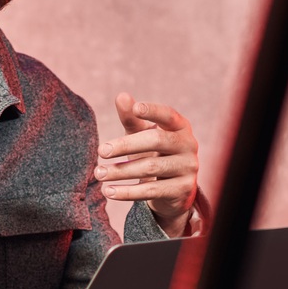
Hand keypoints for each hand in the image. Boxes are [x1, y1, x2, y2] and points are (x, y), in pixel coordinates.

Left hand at [95, 96, 199, 237]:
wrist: (171, 190)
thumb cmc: (154, 153)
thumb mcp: (142, 134)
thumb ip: (131, 118)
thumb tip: (121, 96)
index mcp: (180, 127)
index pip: (168, 115)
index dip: (153, 110)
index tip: (136, 108)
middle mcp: (188, 145)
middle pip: (156, 140)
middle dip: (125, 145)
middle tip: (101, 151)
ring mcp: (188, 168)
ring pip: (150, 168)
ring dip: (120, 171)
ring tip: (99, 173)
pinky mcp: (182, 190)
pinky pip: (151, 191)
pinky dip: (127, 192)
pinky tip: (108, 191)